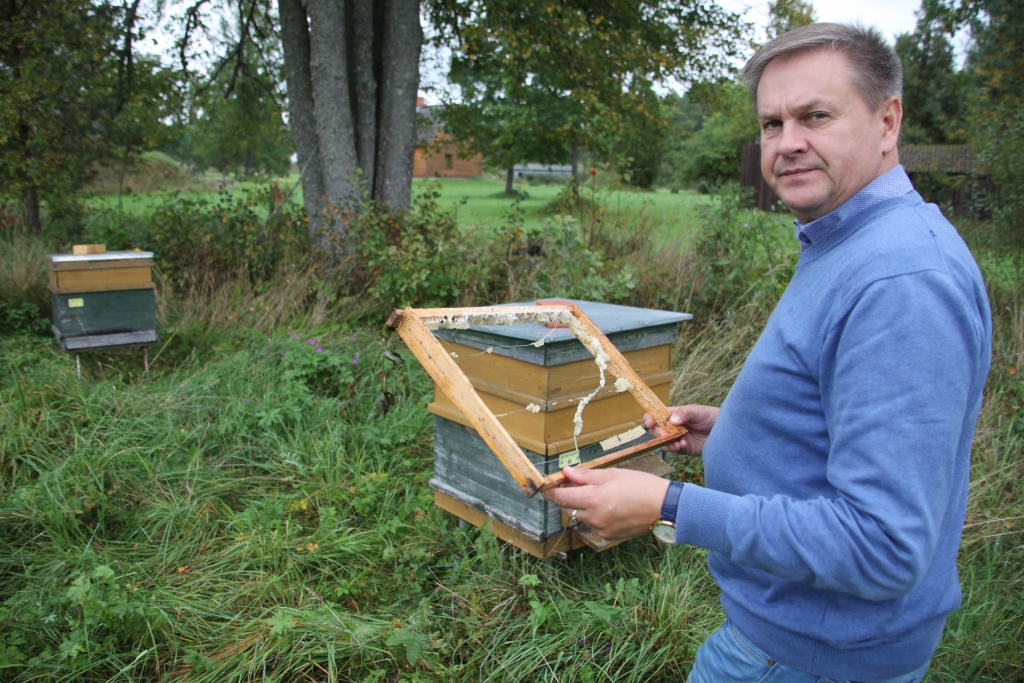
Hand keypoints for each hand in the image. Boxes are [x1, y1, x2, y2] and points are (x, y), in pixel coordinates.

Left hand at [541, 466, 669, 539]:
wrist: (665, 507)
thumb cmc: (641, 486)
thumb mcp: (612, 475)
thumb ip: (586, 476)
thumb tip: (566, 473)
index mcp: (593, 500)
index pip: (561, 498)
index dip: (551, 491)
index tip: (547, 486)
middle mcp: (594, 518)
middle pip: (568, 508)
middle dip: (568, 497)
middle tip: (575, 483)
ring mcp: (602, 529)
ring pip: (582, 516)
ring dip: (583, 506)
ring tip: (599, 493)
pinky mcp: (610, 536)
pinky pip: (594, 524)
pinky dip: (595, 515)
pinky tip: (610, 505)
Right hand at [643, 404, 718, 454]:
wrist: (725, 431)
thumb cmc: (710, 416)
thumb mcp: (698, 412)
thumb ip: (685, 414)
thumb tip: (672, 420)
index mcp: (673, 414)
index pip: (656, 415)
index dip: (649, 418)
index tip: (649, 422)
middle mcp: (673, 426)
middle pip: (656, 430)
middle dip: (658, 433)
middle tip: (665, 435)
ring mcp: (677, 437)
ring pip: (663, 441)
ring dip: (666, 443)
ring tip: (676, 443)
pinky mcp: (684, 448)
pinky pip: (674, 449)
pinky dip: (674, 448)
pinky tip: (682, 445)